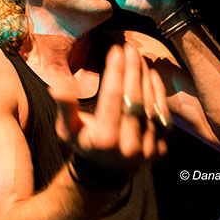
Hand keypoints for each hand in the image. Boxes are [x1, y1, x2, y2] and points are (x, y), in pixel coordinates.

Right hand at [50, 44, 170, 167]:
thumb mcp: (67, 129)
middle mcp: (128, 147)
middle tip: (130, 48)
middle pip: (135, 99)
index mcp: (104, 140)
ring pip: (151, 106)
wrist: (105, 171)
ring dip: (146, 78)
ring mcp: (147, 149)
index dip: (115, 70)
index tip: (116, 49)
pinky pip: (163, 116)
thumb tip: (56, 89)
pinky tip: (152, 75)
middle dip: (132, 69)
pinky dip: (159, 94)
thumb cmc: (83, 142)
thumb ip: (65, 108)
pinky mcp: (160, 149)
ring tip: (139, 57)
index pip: (113, 97)